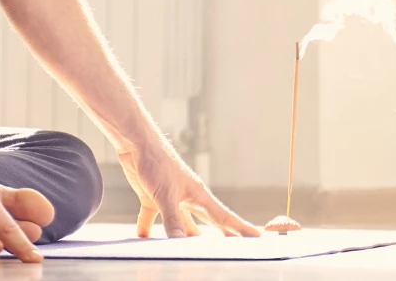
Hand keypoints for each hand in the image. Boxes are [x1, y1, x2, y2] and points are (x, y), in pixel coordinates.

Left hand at [116, 141, 260, 238]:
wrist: (137, 143)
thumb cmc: (157, 162)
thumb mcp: (166, 195)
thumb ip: (173, 220)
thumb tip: (181, 244)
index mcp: (199, 195)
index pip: (224, 217)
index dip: (241, 228)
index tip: (258, 236)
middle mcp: (188, 197)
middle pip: (207, 221)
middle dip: (219, 235)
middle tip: (232, 248)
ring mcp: (170, 197)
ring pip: (180, 222)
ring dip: (182, 236)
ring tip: (187, 251)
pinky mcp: (152, 196)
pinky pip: (152, 216)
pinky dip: (148, 227)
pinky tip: (144, 238)